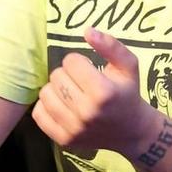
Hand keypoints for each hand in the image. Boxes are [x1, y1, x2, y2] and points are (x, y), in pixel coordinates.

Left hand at [31, 28, 159, 157]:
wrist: (132, 131)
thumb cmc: (128, 93)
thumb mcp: (128, 66)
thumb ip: (111, 45)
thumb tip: (87, 31)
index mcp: (103, 92)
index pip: (70, 61)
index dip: (79, 61)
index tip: (89, 69)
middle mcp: (86, 112)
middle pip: (56, 76)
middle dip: (67, 74)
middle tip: (81, 82)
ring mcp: (74, 129)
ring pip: (45, 94)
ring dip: (56, 89)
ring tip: (71, 93)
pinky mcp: (64, 140)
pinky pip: (38, 114)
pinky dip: (47, 106)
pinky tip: (62, 106)